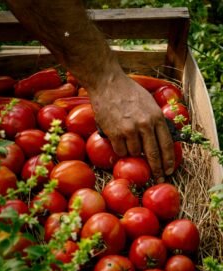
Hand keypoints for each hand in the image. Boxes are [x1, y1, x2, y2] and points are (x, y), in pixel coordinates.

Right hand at [89, 68, 174, 182]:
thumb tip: (159, 138)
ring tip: (129, 143)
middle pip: (153, 155)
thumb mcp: (149, 102)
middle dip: (157, 170)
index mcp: (157, 117)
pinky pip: (121, 151)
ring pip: (135, 154)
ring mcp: (129, 130)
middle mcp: (145, 125)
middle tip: (159, 179)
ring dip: (133, 153)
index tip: (169, 170)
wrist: (107, 84)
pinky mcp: (114, 133)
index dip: (169, 161)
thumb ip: (156, 119)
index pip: (167, 145)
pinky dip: (121, 150)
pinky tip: (120, 142)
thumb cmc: (128, 91)